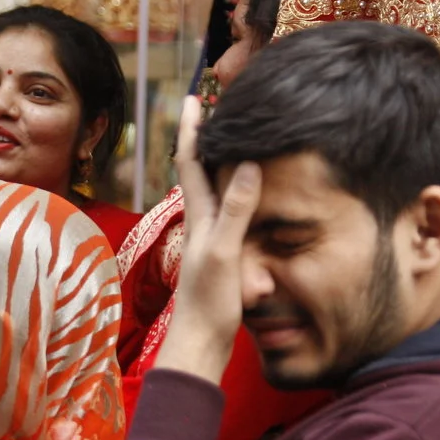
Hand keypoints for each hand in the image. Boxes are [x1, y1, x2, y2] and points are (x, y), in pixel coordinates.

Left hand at [159, 93, 259, 382]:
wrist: (201, 342)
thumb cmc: (211, 301)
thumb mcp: (226, 251)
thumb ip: (236, 209)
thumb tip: (249, 164)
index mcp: (199, 215)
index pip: (190, 161)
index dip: (192, 129)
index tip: (194, 98)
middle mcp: (200, 221)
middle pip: (198, 169)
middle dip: (205, 137)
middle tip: (214, 107)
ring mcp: (208, 237)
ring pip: (211, 189)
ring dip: (218, 162)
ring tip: (230, 138)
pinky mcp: (219, 253)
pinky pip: (225, 210)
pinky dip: (232, 191)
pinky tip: (242, 194)